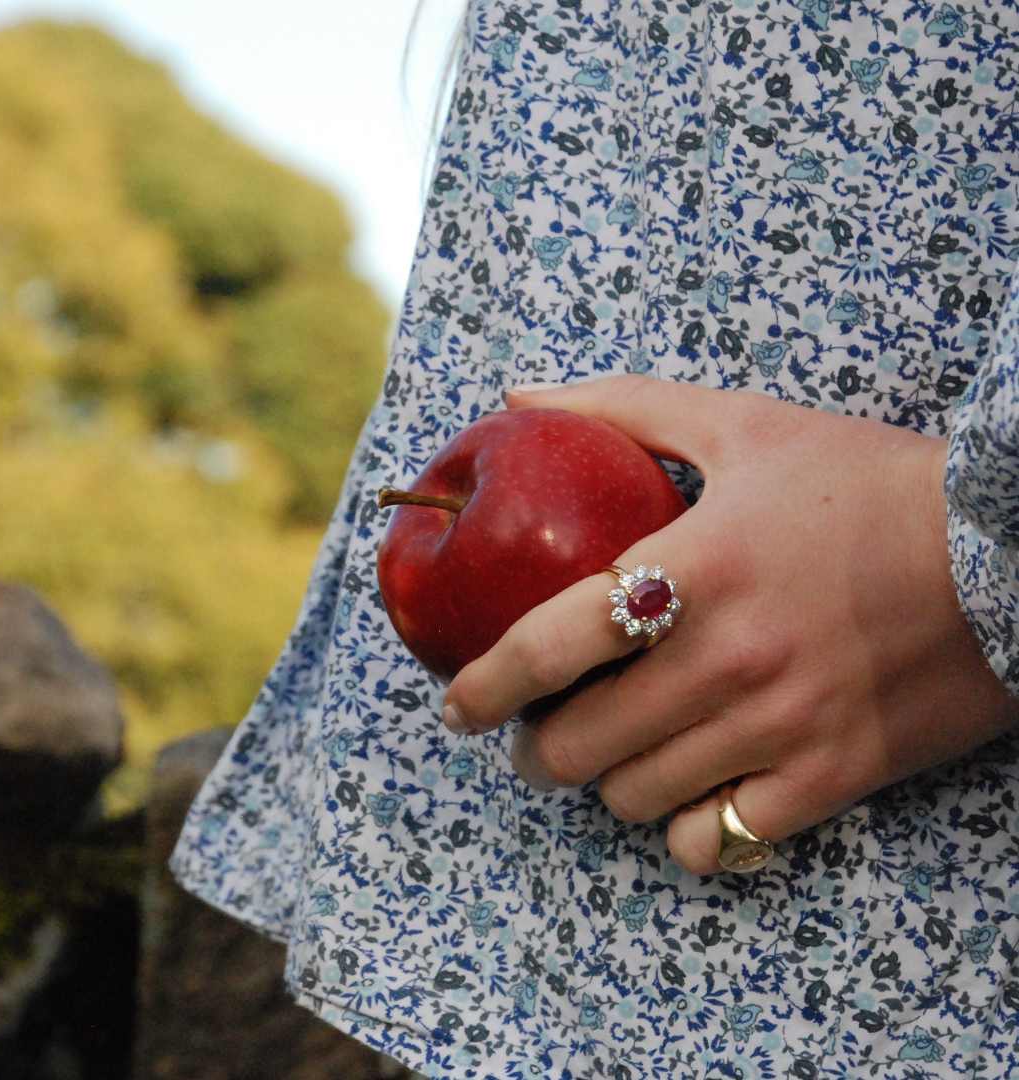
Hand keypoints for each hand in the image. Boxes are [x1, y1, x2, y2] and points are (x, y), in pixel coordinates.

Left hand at [441, 375, 1018, 873]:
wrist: (1009, 546)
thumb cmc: (866, 479)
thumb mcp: (743, 422)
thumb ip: (621, 407)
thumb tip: (518, 397)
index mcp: (696, 568)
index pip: (549, 645)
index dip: (484, 686)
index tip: (456, 706)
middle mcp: (730, 659)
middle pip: (580, 747)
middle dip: (536, 751)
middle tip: (535, 735)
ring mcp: (781, 728)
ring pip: (637, 799)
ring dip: (603, 783)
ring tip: (607, 755)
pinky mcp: (832, 776)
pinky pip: (717, 841)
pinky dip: (683, 827)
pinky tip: (684, 792)